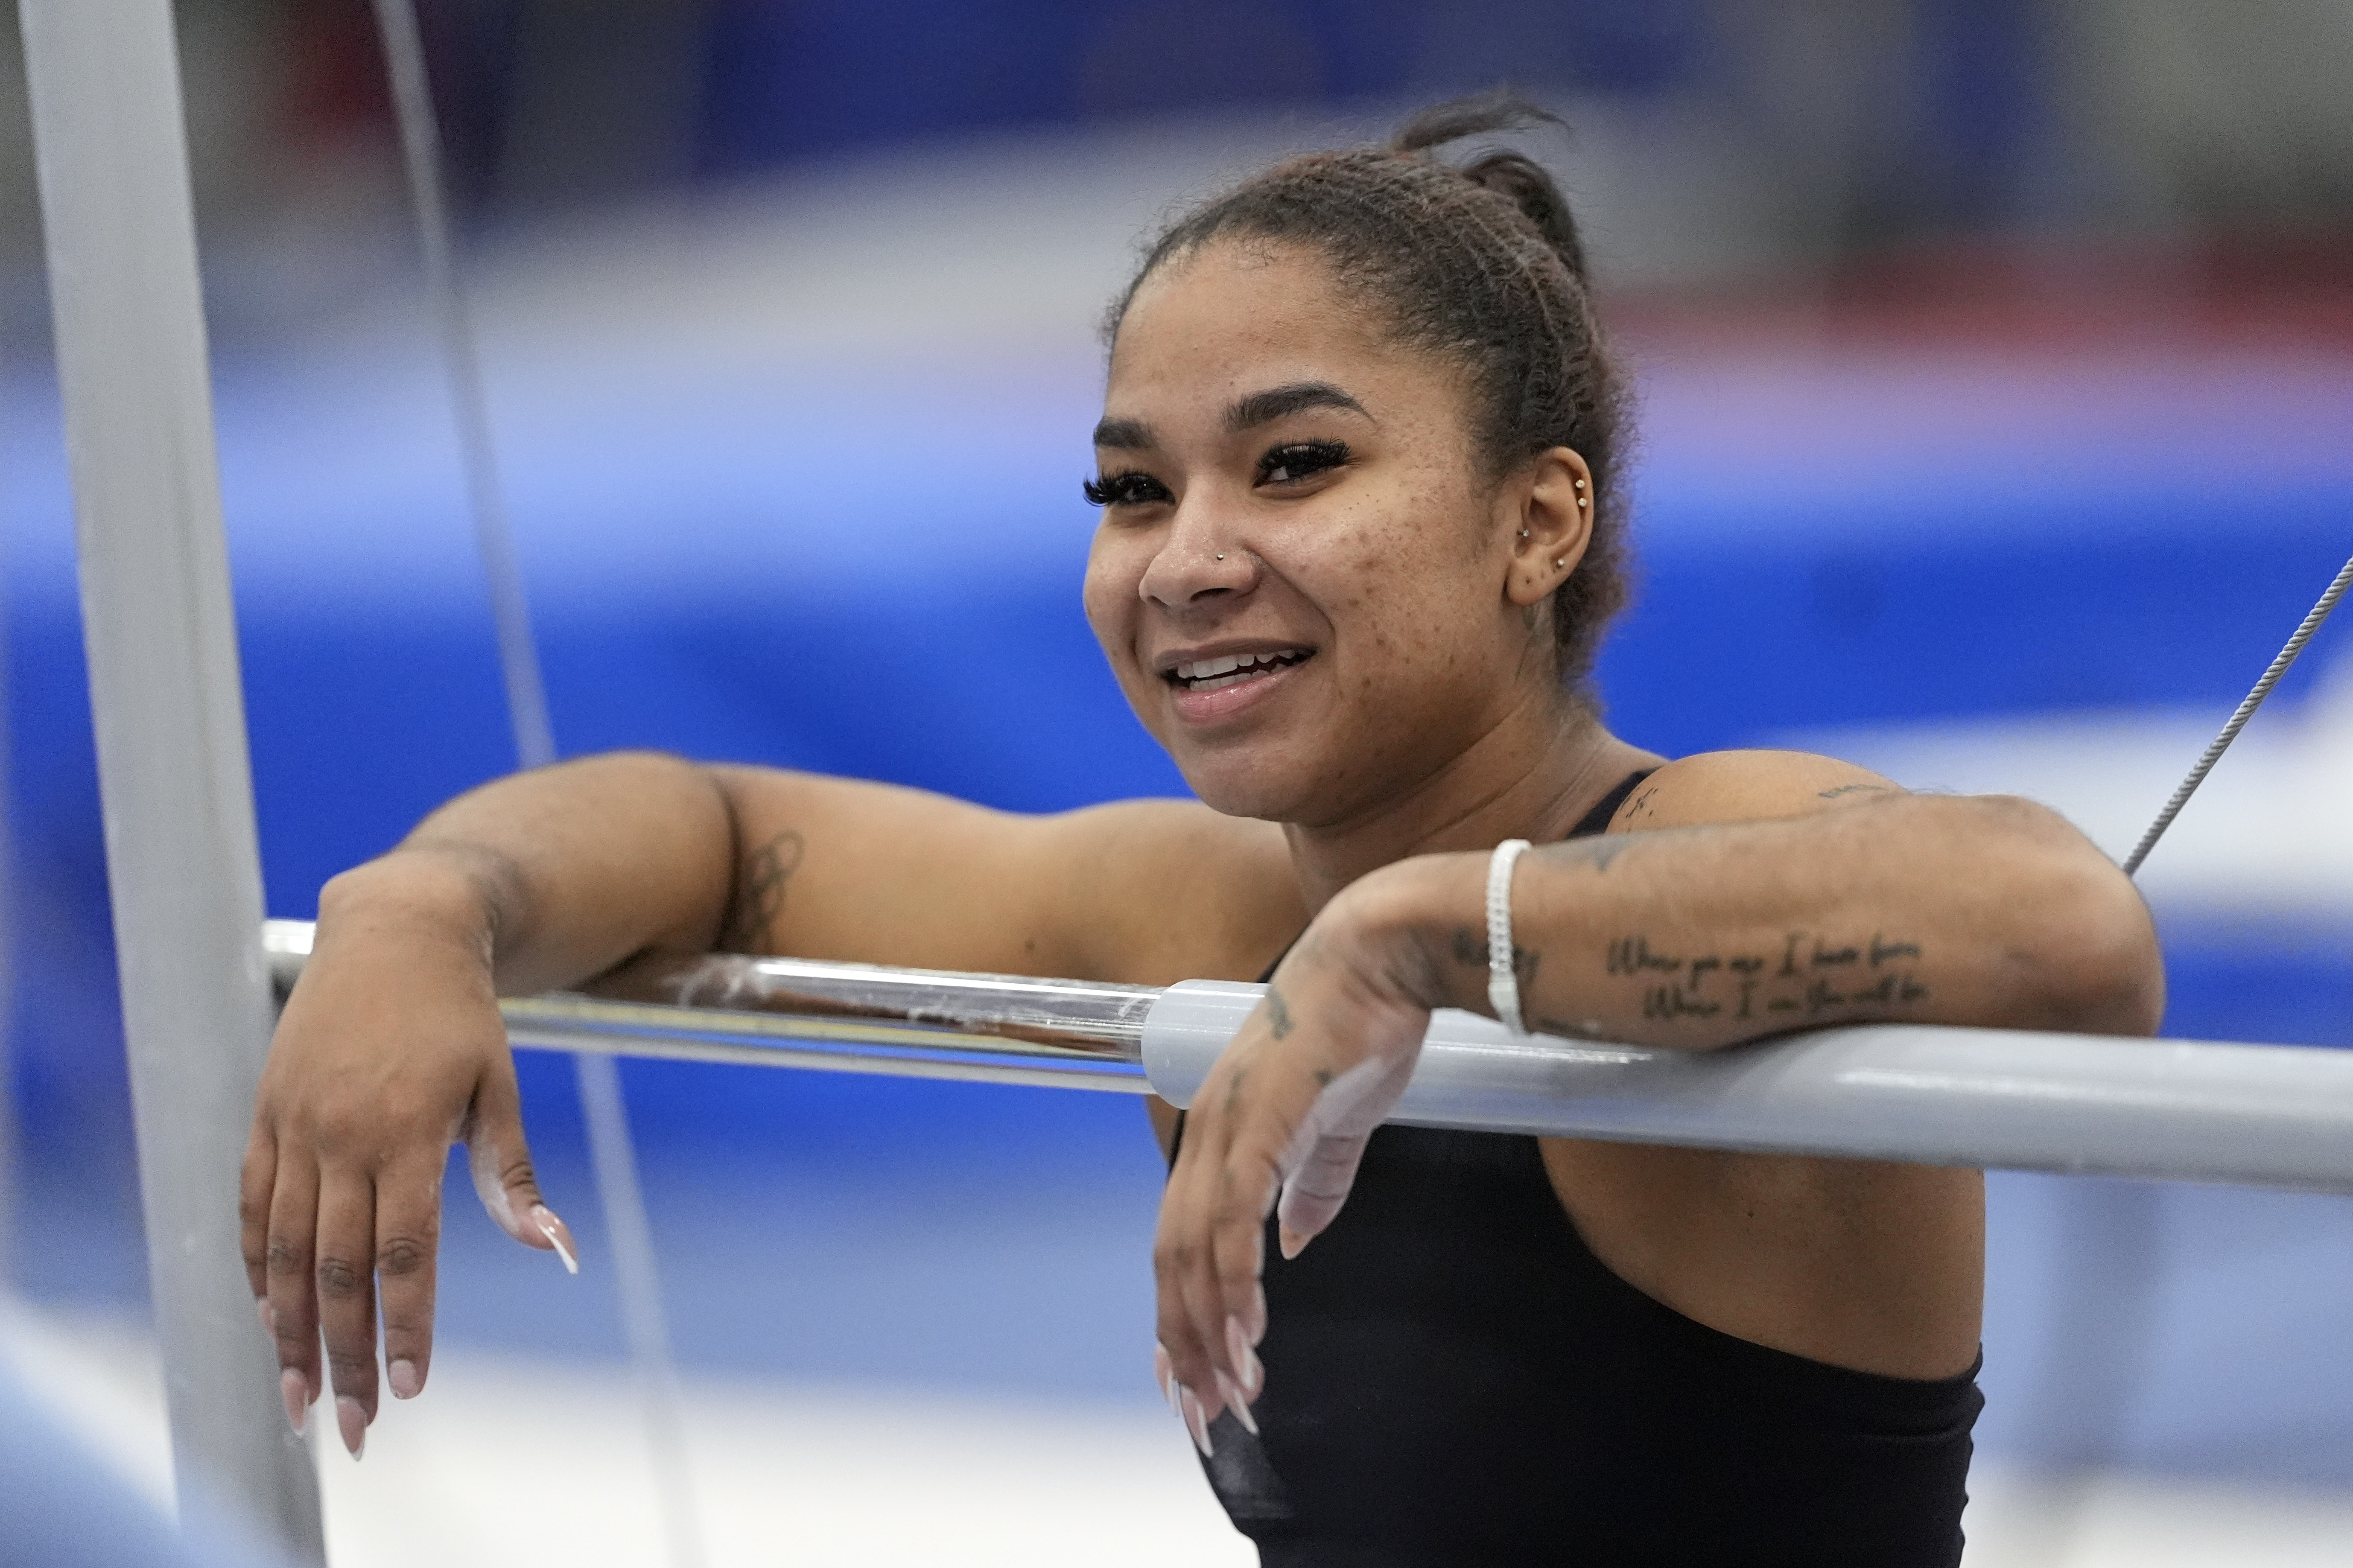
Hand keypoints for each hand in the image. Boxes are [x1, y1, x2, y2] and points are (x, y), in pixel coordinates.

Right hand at [239, 875, 576, 1456]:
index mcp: (409, 1133)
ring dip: (289, 1331)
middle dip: (344, 1356)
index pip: (403, 1255)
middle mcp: (344, 1137)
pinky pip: (253, 1207)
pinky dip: (256, 1267)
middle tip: (352, 1425)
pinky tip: (267, 1316)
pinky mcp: (266, 1116)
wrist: (395, 932)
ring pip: (284, 1251)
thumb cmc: (462, 1015)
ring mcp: (296, 1127)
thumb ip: (513, 1175)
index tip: (413, 1385)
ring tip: (297, 1396)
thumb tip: (551, 1247)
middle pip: (337, 1271)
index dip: (407, 1325)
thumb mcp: (501, 1087)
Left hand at [1151, 872, 1443, 1451]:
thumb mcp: (1342, 1122)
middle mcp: (1208, 1131)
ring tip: (1234, 1386)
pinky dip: (1235, 1278)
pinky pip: (1233, 1217)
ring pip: (1196, 1251)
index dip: (1181, 1310)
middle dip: (1187, 1341)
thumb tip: (1296, 1243)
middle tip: (1210, 1409)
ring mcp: (1228, 1124)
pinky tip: (1250, 1327)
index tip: (1193, 1374)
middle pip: (1173, 1259)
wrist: (1383, 956)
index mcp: (1222, 1132)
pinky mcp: (1260, 1120)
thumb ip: (1315, 1183)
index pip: (1181, 1240)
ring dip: (1212, 1326)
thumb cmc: (1364, 1026)